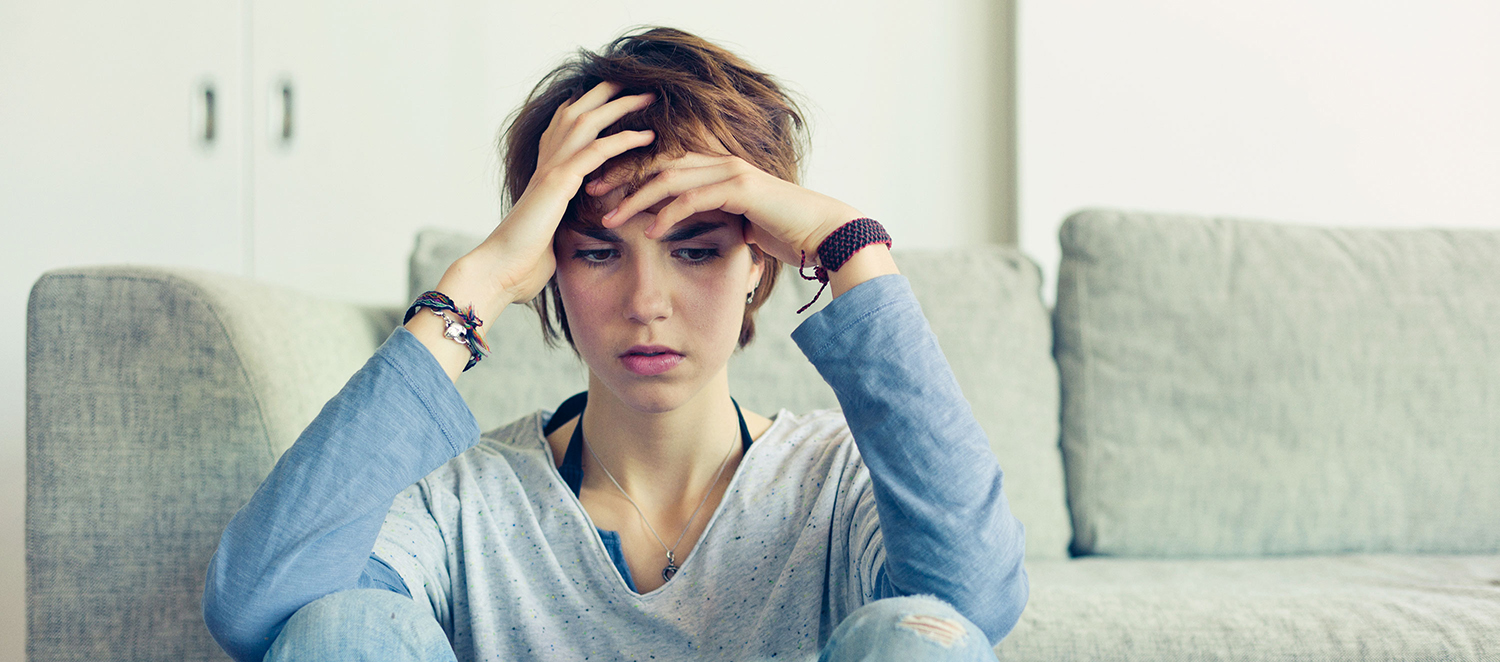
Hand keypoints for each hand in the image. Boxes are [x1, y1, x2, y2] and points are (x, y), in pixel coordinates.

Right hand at [447, 82, 656, 316]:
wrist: (500, 269)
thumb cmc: (525, 256)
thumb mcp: (553, 227)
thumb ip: (568, 212)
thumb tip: (588, 217)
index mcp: (545, 166)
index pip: (568, 121)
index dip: (592, 103)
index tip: (619, 93)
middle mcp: (546, 159)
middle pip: (579, 109)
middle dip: (609, 91)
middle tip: (640, 81)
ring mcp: (550, 168)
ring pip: (588, 121)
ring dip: (621, 106)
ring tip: (650, 96)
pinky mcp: (557, 183)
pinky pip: (595, 152)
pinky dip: (623, 141)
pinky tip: (647, 135)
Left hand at [587, 152, 863, 267]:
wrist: (825, 234)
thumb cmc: (785, 234)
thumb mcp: (739, 226)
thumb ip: (712, 222)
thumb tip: (686, 236)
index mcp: (718, 168)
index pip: (664, 165)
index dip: (631, 176)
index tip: (601, 192)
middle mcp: (721, 163)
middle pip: (659, 165)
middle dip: (623, 179)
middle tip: (591, 195)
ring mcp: (731, 172)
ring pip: (671, 179)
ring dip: (637, 198)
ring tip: (611, 217)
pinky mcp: (741, 189)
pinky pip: (694, 198)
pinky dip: (668, 213)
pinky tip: (649, 231)